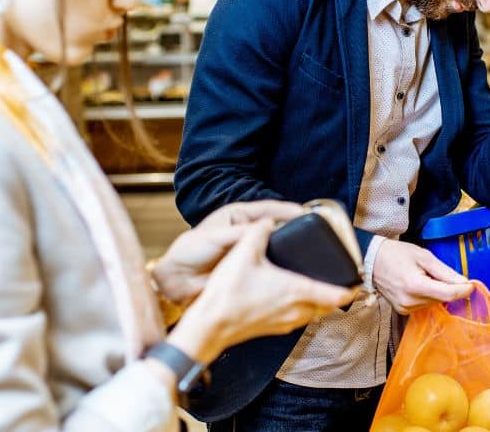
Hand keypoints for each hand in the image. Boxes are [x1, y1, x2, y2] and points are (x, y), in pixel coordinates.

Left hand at [152, 200, 306, 305]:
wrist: (175, 280)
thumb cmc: (189, 251)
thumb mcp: (217, 237)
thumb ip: (242, 233)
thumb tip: (271, 228)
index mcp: (238, 216)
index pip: (270, 209)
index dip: (288, 210)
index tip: (306, 213)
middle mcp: (246, 232)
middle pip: (276, 228)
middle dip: (293, 230)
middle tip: (314, 234)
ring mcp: (248, 252)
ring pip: (274, 249)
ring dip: (288, 251)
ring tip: (309, 254)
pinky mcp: (248, 270)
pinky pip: (268, 267)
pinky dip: (280, 269)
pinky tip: (291, 273)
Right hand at [168, 219, 357, 363]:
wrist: (208, 326)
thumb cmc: (227, 293)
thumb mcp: (244, 253)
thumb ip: (259, 231)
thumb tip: (267, 222)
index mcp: (296, 291)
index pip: (336, 295)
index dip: (351, 288)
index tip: (358, 281)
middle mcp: (296, 310)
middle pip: (328, 307)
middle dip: (335, 295)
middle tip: (338, 281)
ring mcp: (285, 323)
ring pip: (313, 315)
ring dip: (319, 303)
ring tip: (317, 287)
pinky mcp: (272, 329)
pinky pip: (296, 319)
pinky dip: (302, 309)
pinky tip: (289, 297)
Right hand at [372, 240, 473, 313]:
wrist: (372, 260)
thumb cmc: (397, 254)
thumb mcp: (424, 256)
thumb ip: (445, 271)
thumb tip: (463, 282)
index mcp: (415, 285)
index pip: (448, 294)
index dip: (463, 290)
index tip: (472, 285)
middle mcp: (410, 301)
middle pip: (442, 299)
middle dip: (448, 288)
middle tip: (438, 272)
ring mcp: (405, 308)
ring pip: (434, 303)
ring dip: (437, 292)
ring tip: (423, 276)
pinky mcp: (403, 311)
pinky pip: (424, 305)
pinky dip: (427, 296)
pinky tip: (418, 284)